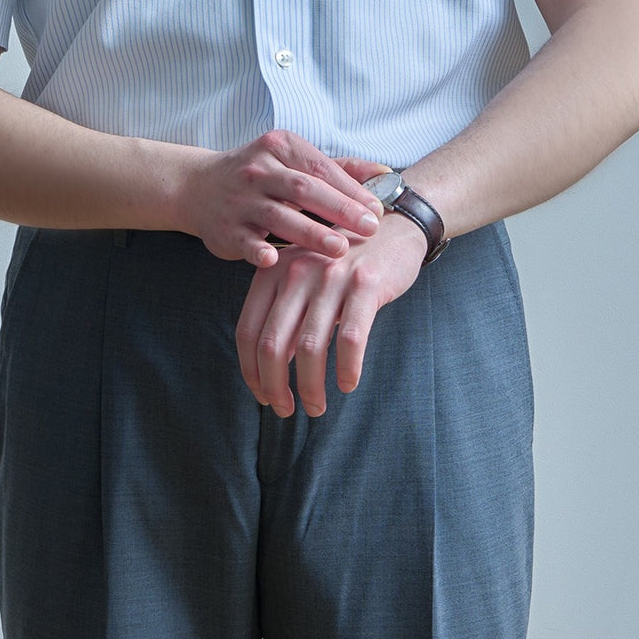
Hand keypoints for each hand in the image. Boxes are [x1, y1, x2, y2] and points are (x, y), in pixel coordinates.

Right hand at [181, 130, 385, 267]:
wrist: (198, 187)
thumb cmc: (261, 176)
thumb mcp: (294, 160)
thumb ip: (339, 169)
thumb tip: (387, 174)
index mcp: (280, 147)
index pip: (322, 169)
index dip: (351, 190)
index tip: (378, 210)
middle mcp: (258, 170)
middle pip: (304, 190)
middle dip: (339, 209)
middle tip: (369, 229)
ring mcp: (240, 200)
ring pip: (278, 216)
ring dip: (310, 233)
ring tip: (339, 249)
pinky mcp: (225, 229)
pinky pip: (244, 241)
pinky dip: (258, 250)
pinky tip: (275, 260)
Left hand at [235, 213, 427, 417]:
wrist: (391, 228)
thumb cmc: (342, 265)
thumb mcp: (302, 281)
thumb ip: (284, 317)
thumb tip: (269, 370)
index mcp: (272, 273)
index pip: (247, 332)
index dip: (251, 372)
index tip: (262, 395)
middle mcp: (296, 273)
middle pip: (272, 345)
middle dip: (275, 387)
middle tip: (285, 409)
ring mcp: (331, 278)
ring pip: (311, 348)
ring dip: (311, 387)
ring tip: (316, 406)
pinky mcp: (366, 284)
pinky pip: (351, 339)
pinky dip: (348, 370)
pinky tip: (348, 384)